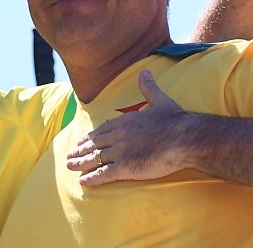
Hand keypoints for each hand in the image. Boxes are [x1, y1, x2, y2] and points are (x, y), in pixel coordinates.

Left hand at [66, 70, 192, 185]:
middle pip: (94, 144)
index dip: (90, 136)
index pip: (102, 130)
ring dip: (80, 163)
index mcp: (125, 121)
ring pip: (95, 158)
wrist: (183, 139)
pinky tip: (83, 181)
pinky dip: (92, 178)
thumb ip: (149, 88)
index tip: (81, 140)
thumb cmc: (175, 121)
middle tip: (70, 154)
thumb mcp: (161, 100)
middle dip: (81, 149)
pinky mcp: (126, 167)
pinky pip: (104, 173)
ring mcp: (120, 152)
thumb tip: (145, 71)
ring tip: (69, 166)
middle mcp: (119, 136)